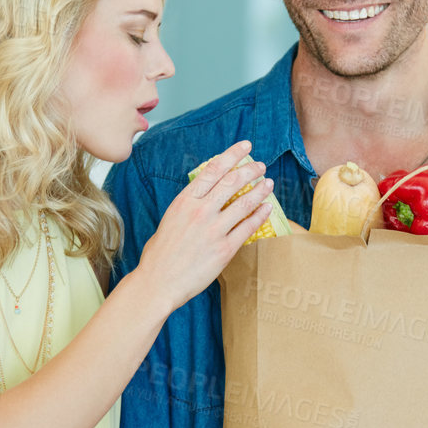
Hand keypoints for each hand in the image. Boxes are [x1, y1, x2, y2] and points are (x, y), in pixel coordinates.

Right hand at [135, 140, 274, 310]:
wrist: (158, 282)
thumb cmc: (160, 254)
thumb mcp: (170, 219)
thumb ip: (189, 206)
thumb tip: (206, 197)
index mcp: (184, 201)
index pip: (213, 170)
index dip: (232, 155)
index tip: (245, 146)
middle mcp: (200, 211)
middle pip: (232, 182)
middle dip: (250, 170)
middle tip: (260, 165)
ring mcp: (213, 230)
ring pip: (244, 203)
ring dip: (260, 191)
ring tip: (268, 183)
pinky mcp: (224, 249)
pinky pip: (248, 228)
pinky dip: (260, 215)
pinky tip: (267, 208)